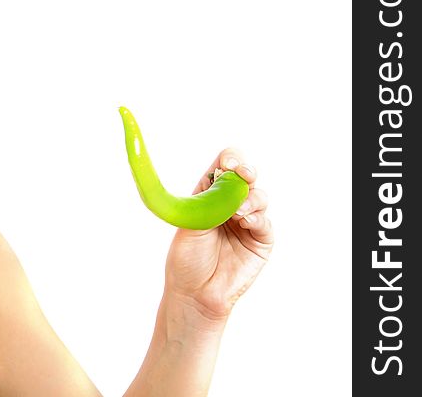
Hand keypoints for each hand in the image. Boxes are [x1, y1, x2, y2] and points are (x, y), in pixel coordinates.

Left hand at [162, 148, 273, 323]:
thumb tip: (226, 176)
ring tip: (237, 212)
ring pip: (259, 197)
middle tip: (243, 175)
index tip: (228, 163)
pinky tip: (245, 222)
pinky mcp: (260, 240)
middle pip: (247, 177)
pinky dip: (257, 218)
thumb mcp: (191, 222)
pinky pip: (265, 222)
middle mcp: (231, 204)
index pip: (224, 166)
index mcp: (210, 194)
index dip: (230, 159)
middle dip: (247, 171)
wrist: (194, 292)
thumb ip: (210, 200)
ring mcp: (247, 222)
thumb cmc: (186, 258)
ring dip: (250, 199)